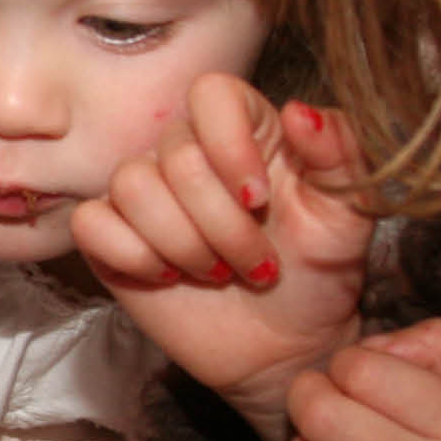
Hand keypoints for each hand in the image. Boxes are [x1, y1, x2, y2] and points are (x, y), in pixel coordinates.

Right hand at [74, 77, 374, 440]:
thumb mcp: (347, 218)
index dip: (230, 145)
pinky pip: (93, 224)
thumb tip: (300, 113)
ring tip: (218, 273)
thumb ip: (338, 155)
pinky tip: (169, 276)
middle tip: (259, 266)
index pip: (212, 93)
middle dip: (222, 225)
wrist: (285, 347)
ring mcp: (145, 194)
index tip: (260, 201)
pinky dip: (134, 256)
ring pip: (131, 186)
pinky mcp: (111, 237)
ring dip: (183, 244)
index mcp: (246, 131)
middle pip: (175, 155)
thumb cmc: (318, 277)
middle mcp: (188, 152)